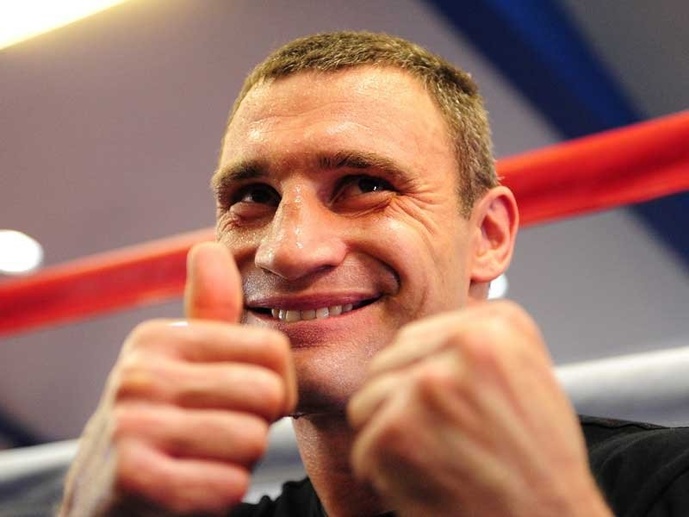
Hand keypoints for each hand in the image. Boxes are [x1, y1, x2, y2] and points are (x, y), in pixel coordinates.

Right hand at [60, 242, 296, 514]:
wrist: (104, 497)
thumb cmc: (160, 424)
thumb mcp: (179, 364)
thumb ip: (206, 313)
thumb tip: (209, 248)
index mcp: (158, 338)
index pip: (274, 350)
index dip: (278, 386)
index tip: (246, 403)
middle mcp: (140, 373)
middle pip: (268, 394)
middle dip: (258, 425)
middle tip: (220, 437)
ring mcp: (131, 424)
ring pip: (252, 440)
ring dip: (239, 461)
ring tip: (203, 459)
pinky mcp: (134, 478)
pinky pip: (229, 485)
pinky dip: (222, 493)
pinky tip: (192, 487)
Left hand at [348, 300, 610, 516]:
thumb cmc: (540, 463)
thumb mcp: (526, 376)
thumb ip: (477, 343)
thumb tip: (423, 335)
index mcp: (499, 325)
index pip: (416, 338)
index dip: (420, 381)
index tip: (443, 410)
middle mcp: (464, 344)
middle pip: (388, 364)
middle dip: (400, 406)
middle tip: (440, 441)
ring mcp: (429, 384)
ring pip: (368, 401)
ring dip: (388, 438)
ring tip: (433, 462)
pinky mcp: (400, 429)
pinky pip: (363, 446)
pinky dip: (383, 475)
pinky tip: (425, 484)